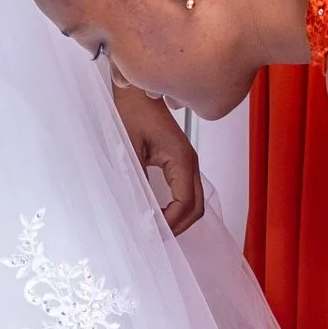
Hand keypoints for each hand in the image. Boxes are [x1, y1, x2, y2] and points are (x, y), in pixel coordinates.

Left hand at [112, 79, 203, 232]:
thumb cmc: (134, 112)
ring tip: (157, 229)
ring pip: (194, 201)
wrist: (137, 91)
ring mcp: (188, 162)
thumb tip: (137, 207)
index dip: (170, 222)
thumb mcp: (130, 148)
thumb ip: (136, 178)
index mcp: (182, 160)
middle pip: (197, 208)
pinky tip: (159, 212)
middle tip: (155, 237)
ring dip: (179, 218)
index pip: (185, 203)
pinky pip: (187, 191)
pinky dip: (178, 207)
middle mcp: (190, 163)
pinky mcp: (180, 161)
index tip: (151, 231)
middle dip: (178, 226)